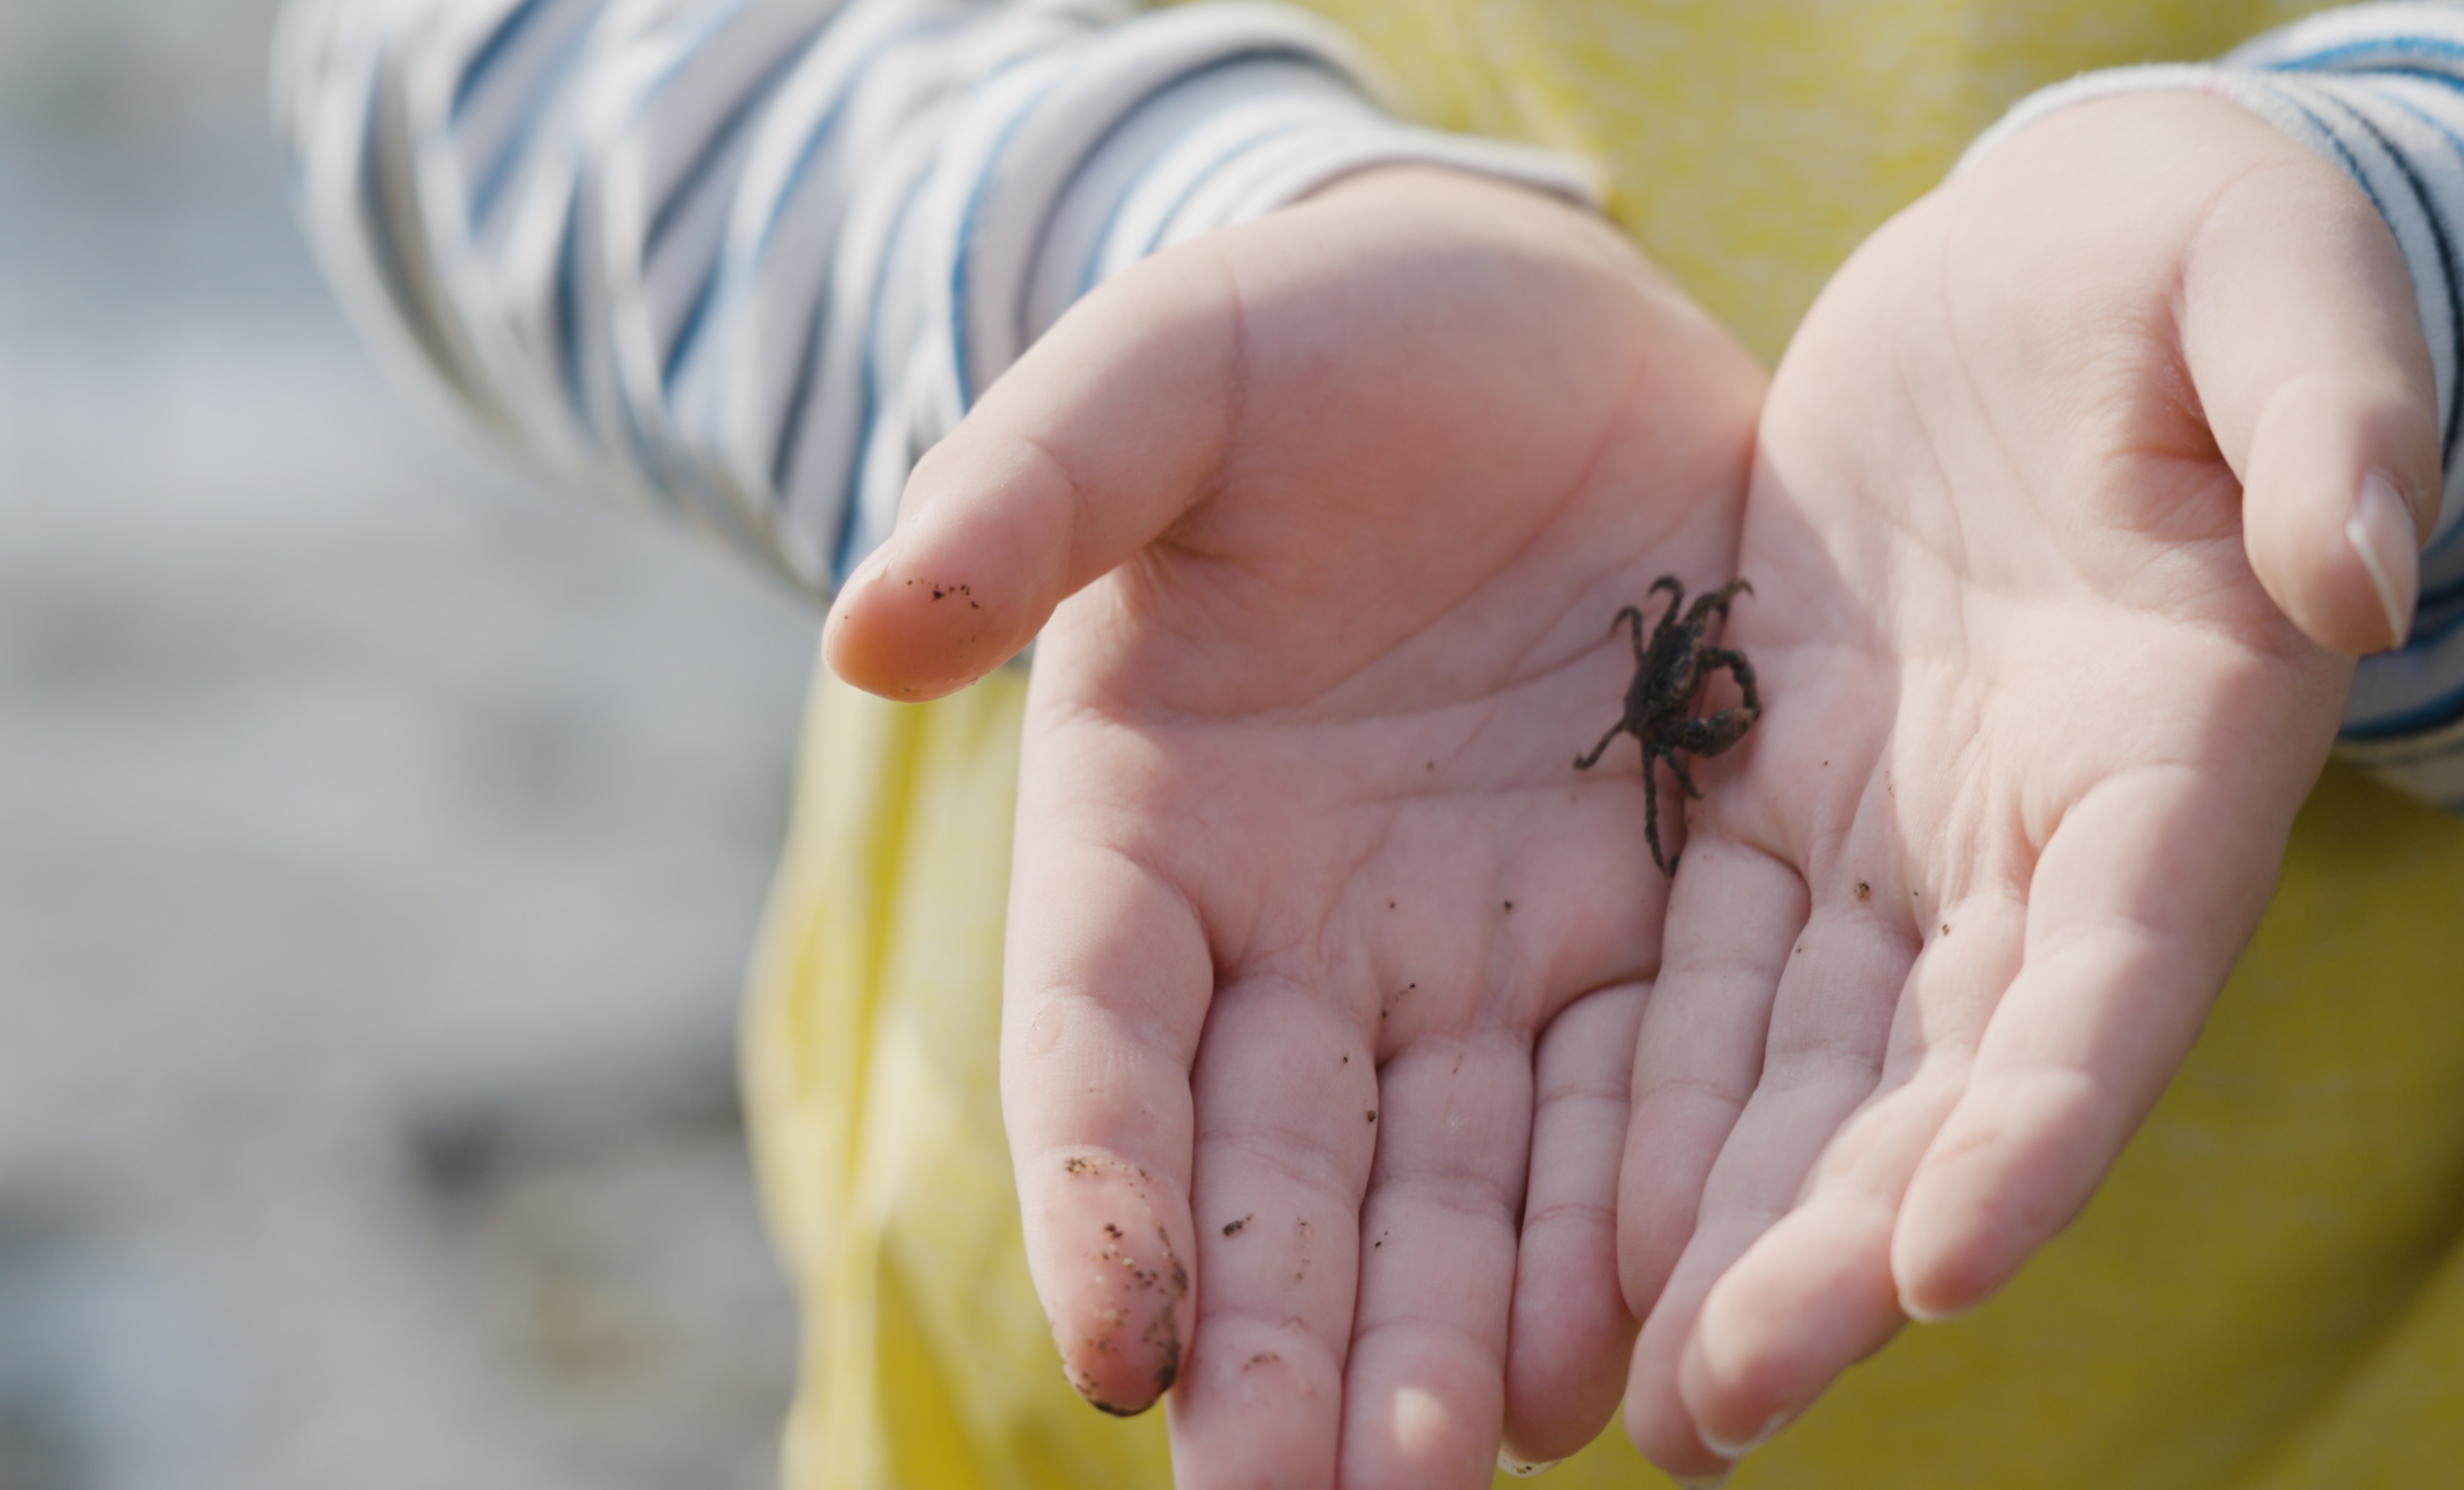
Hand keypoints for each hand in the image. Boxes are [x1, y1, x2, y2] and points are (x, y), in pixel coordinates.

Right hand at [823, 169, 1762, 1484]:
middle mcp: (1299, 936)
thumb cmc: (1307, 343)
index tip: (1117, 1340)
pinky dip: (1623, 1233)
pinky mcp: (1643, 926)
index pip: (1100, 1037)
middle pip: (1275, 1169)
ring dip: (1452, 1339)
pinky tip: (1628, 1356)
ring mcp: (1474, 951)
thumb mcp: (1157, 380)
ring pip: (1453, 1184)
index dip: (1099, 1184)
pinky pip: (1633, 1104)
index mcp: (1144, 831)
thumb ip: (1022, 493)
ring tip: (1462, 1475)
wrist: (1527, 327)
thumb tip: (859, 633)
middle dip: (1285, 1342)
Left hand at [1611, 93, 2439, 1478]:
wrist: (2036, 274)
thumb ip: (2330, 412)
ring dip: (1722, 1228)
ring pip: (1800, 1064)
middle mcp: (2031, 838)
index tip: (1947, 1270)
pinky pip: (1695, 969)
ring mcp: (1893, 832)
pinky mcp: (1767, 790)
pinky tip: (1569, 1226)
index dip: (2040, 1123)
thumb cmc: (2187, 261)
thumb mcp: (2268, 282)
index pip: (2110, 972)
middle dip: (1834, 1248)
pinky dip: (1642, 1096)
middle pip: (1933, 1078)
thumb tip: (2358, 554)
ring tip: (1634, 1395)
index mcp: (2175, 746)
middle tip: (1716, 1410)